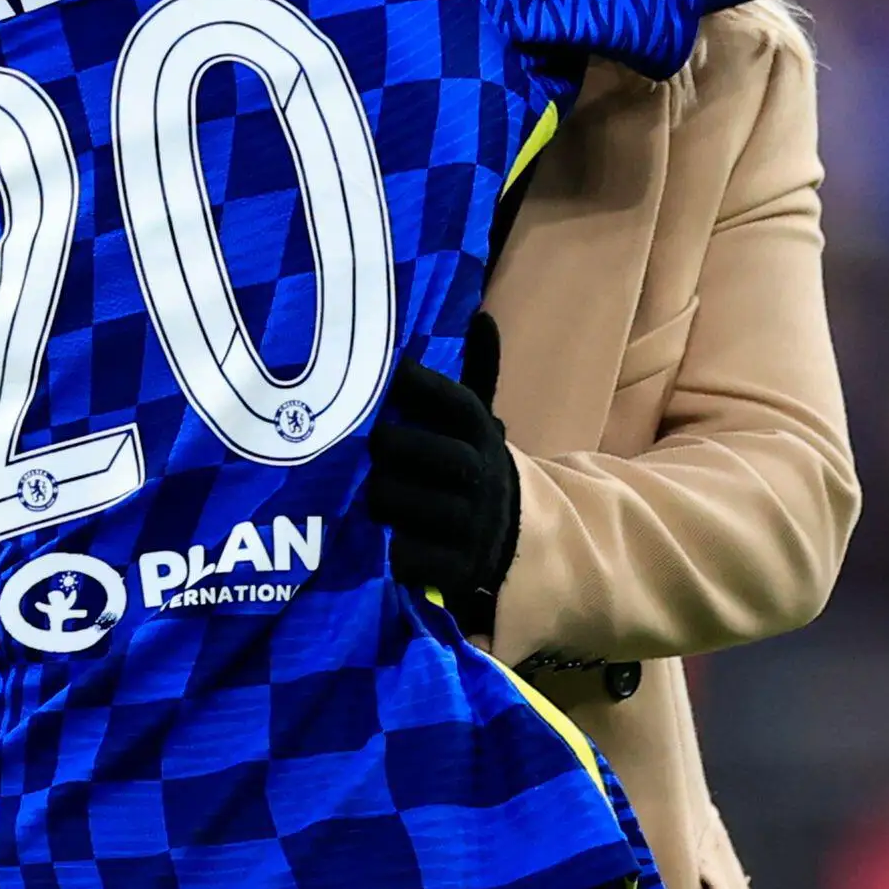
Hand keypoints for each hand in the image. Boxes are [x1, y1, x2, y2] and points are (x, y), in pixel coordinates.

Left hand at [367, 312, 519, 635]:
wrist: (519, 543)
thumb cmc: (472, 471)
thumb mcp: (478, 426)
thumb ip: (476, 375)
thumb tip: (483, 317)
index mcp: (484, 435)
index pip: (454, 403)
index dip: (418, 387)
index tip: (390, 377)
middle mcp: (482, 478)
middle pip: (422, 454)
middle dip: (386, 448)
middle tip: (369, 448)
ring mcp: (472, 527)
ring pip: (403, 503)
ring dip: (379, 497)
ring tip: (369, 493)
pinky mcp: (460, 570)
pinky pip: (408, 555)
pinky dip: (393, 547)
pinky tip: (388, 538)